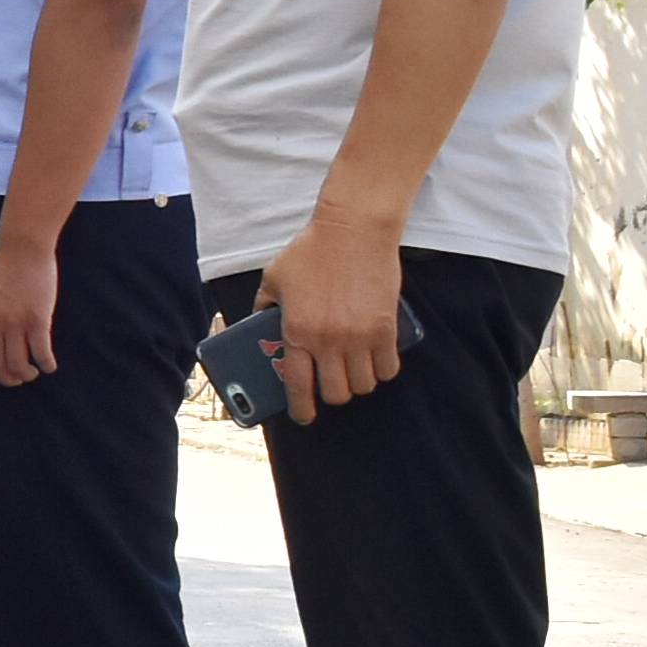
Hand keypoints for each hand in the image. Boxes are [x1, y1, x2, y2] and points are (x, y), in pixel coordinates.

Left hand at [0, 242, 58, 389]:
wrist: (21, 249)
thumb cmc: (1, 274)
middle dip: (9, 379)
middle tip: (19, 377)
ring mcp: (14, 324)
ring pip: (19, 366)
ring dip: (27, 375)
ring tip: (33, 371)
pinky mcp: (38, 320)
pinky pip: (42, 354)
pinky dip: (46, 365)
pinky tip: (49, 365)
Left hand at [258, 206, 404, 425]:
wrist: (353, 230)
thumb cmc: (311, 251)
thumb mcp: (274, 278)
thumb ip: (264, 304)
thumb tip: (258, 323)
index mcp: (297, 331)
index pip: (298, 384)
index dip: (301, 408)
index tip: (304, 416)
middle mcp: (328, 340)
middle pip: (336, 393)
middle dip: (332, 395)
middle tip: (331, 384)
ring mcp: (359, 337)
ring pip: (364, 384)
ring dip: (358, 383)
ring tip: (353, 372)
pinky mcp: (386, 329)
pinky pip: (388, 368)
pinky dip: (382, 370)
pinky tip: (376, 362)